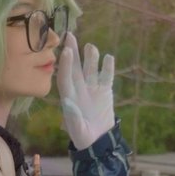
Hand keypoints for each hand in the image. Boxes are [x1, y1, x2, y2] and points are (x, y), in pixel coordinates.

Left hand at [56, 35, 114, 150]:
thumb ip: (72, 117)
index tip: (67, 51)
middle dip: (73, 52)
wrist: (98, 141)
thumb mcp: (76, 129)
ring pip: (91, 69)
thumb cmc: (83, 136)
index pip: (65, 77)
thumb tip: (68, 102)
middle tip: (69, 35)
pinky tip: (108, 58)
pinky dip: (107, 68)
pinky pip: (106, 76)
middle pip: (75, 67)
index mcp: (68, 96)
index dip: (66, 64)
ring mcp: (92, 88)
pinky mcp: (104, 91)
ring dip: (90, 58)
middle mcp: (79, 89)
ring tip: (91, 47)